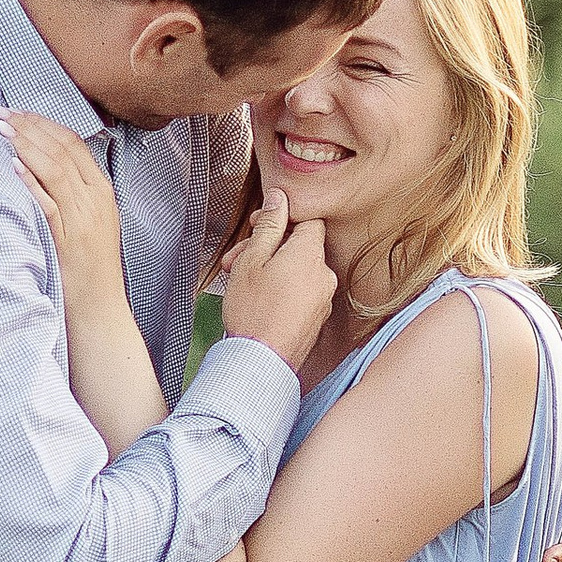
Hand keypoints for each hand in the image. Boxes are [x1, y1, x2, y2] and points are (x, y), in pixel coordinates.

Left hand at [0, 109, 125, 317]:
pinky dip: (31, 180)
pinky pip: (49, 202)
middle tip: (0, 112)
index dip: (43, 123)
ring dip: (25, 145)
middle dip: (29, 126)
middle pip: (63, 148)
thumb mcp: (88, 223)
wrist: (100, 310)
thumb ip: (72, 194)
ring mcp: (84, 217)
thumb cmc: (89, 269)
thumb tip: (39, 168)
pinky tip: (13, 165)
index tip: (17, 112)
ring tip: (1, 129)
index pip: (73, 143)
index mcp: (102, 191)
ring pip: (56, 168)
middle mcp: (96, 199)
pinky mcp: (69, 237)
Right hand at [215, 188, 335, 371]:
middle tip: (237, 258)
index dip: (282, 218)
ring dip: (271, 269)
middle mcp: (324, 275)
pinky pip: (301, 291)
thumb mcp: (252, 260)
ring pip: (298, 270)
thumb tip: (280, 198)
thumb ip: (269, 226)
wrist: (260, 363)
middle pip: (299, 246)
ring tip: (242, 281)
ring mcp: (323, 298)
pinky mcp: (318, 317)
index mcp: (310, 255)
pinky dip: (281, 288)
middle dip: (268, 247)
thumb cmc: (253, 312)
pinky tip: (258, 298)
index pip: (308, 220)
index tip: (259, 224)